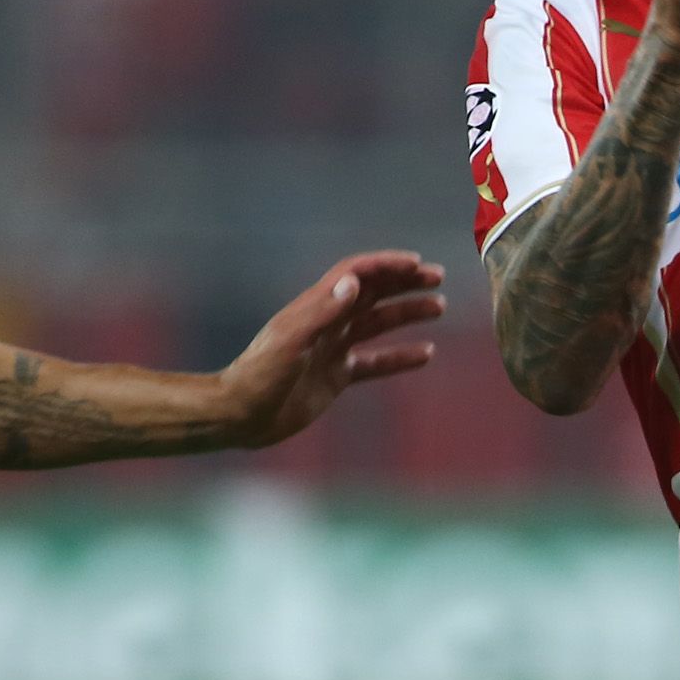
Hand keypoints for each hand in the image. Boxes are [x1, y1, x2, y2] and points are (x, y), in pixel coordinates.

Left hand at [218, 251, 444, 448]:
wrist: (240, 415)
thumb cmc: (259, 376)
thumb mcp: (291, 342)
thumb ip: (323, 312)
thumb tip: (355, 282)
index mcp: (314, 308)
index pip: (355, 275)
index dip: (385, 266)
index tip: (416, 264)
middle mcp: (326, 323)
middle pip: (371, 293)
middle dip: (403, 282)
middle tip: (437, 277)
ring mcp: (332, 349)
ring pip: (377, 324)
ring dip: (406, 313)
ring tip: (438, 307)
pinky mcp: (335, 377)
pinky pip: (374, 363)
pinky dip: (399, 357)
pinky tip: (425, 354)